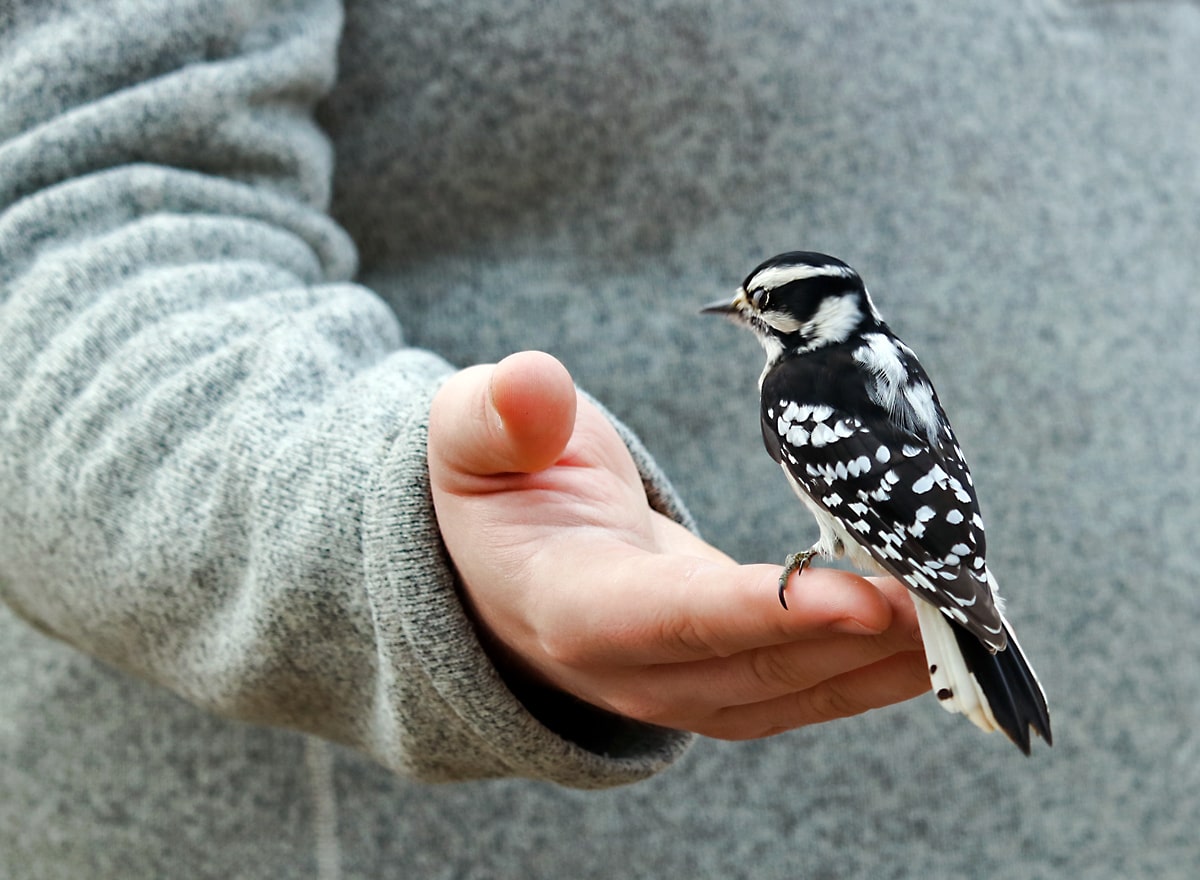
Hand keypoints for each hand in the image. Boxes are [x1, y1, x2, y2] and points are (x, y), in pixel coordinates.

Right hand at [427, 351, 928, 739]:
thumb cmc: (490, 490)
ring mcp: (678, 682)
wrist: (502, 564)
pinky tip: (924, 630)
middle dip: (849, 639)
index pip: (668, 619)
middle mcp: (628, 667)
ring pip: (787, 691)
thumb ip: (495, 418)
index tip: (859, 593)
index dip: (761, 613)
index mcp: (569, 608)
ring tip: (960, 616)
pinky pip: (797, 686)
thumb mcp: (470, 440)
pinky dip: (864, 669)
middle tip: (939, 594)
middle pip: (750, 669)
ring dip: (876, 663)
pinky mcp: (718, 673)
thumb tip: (533, 385)